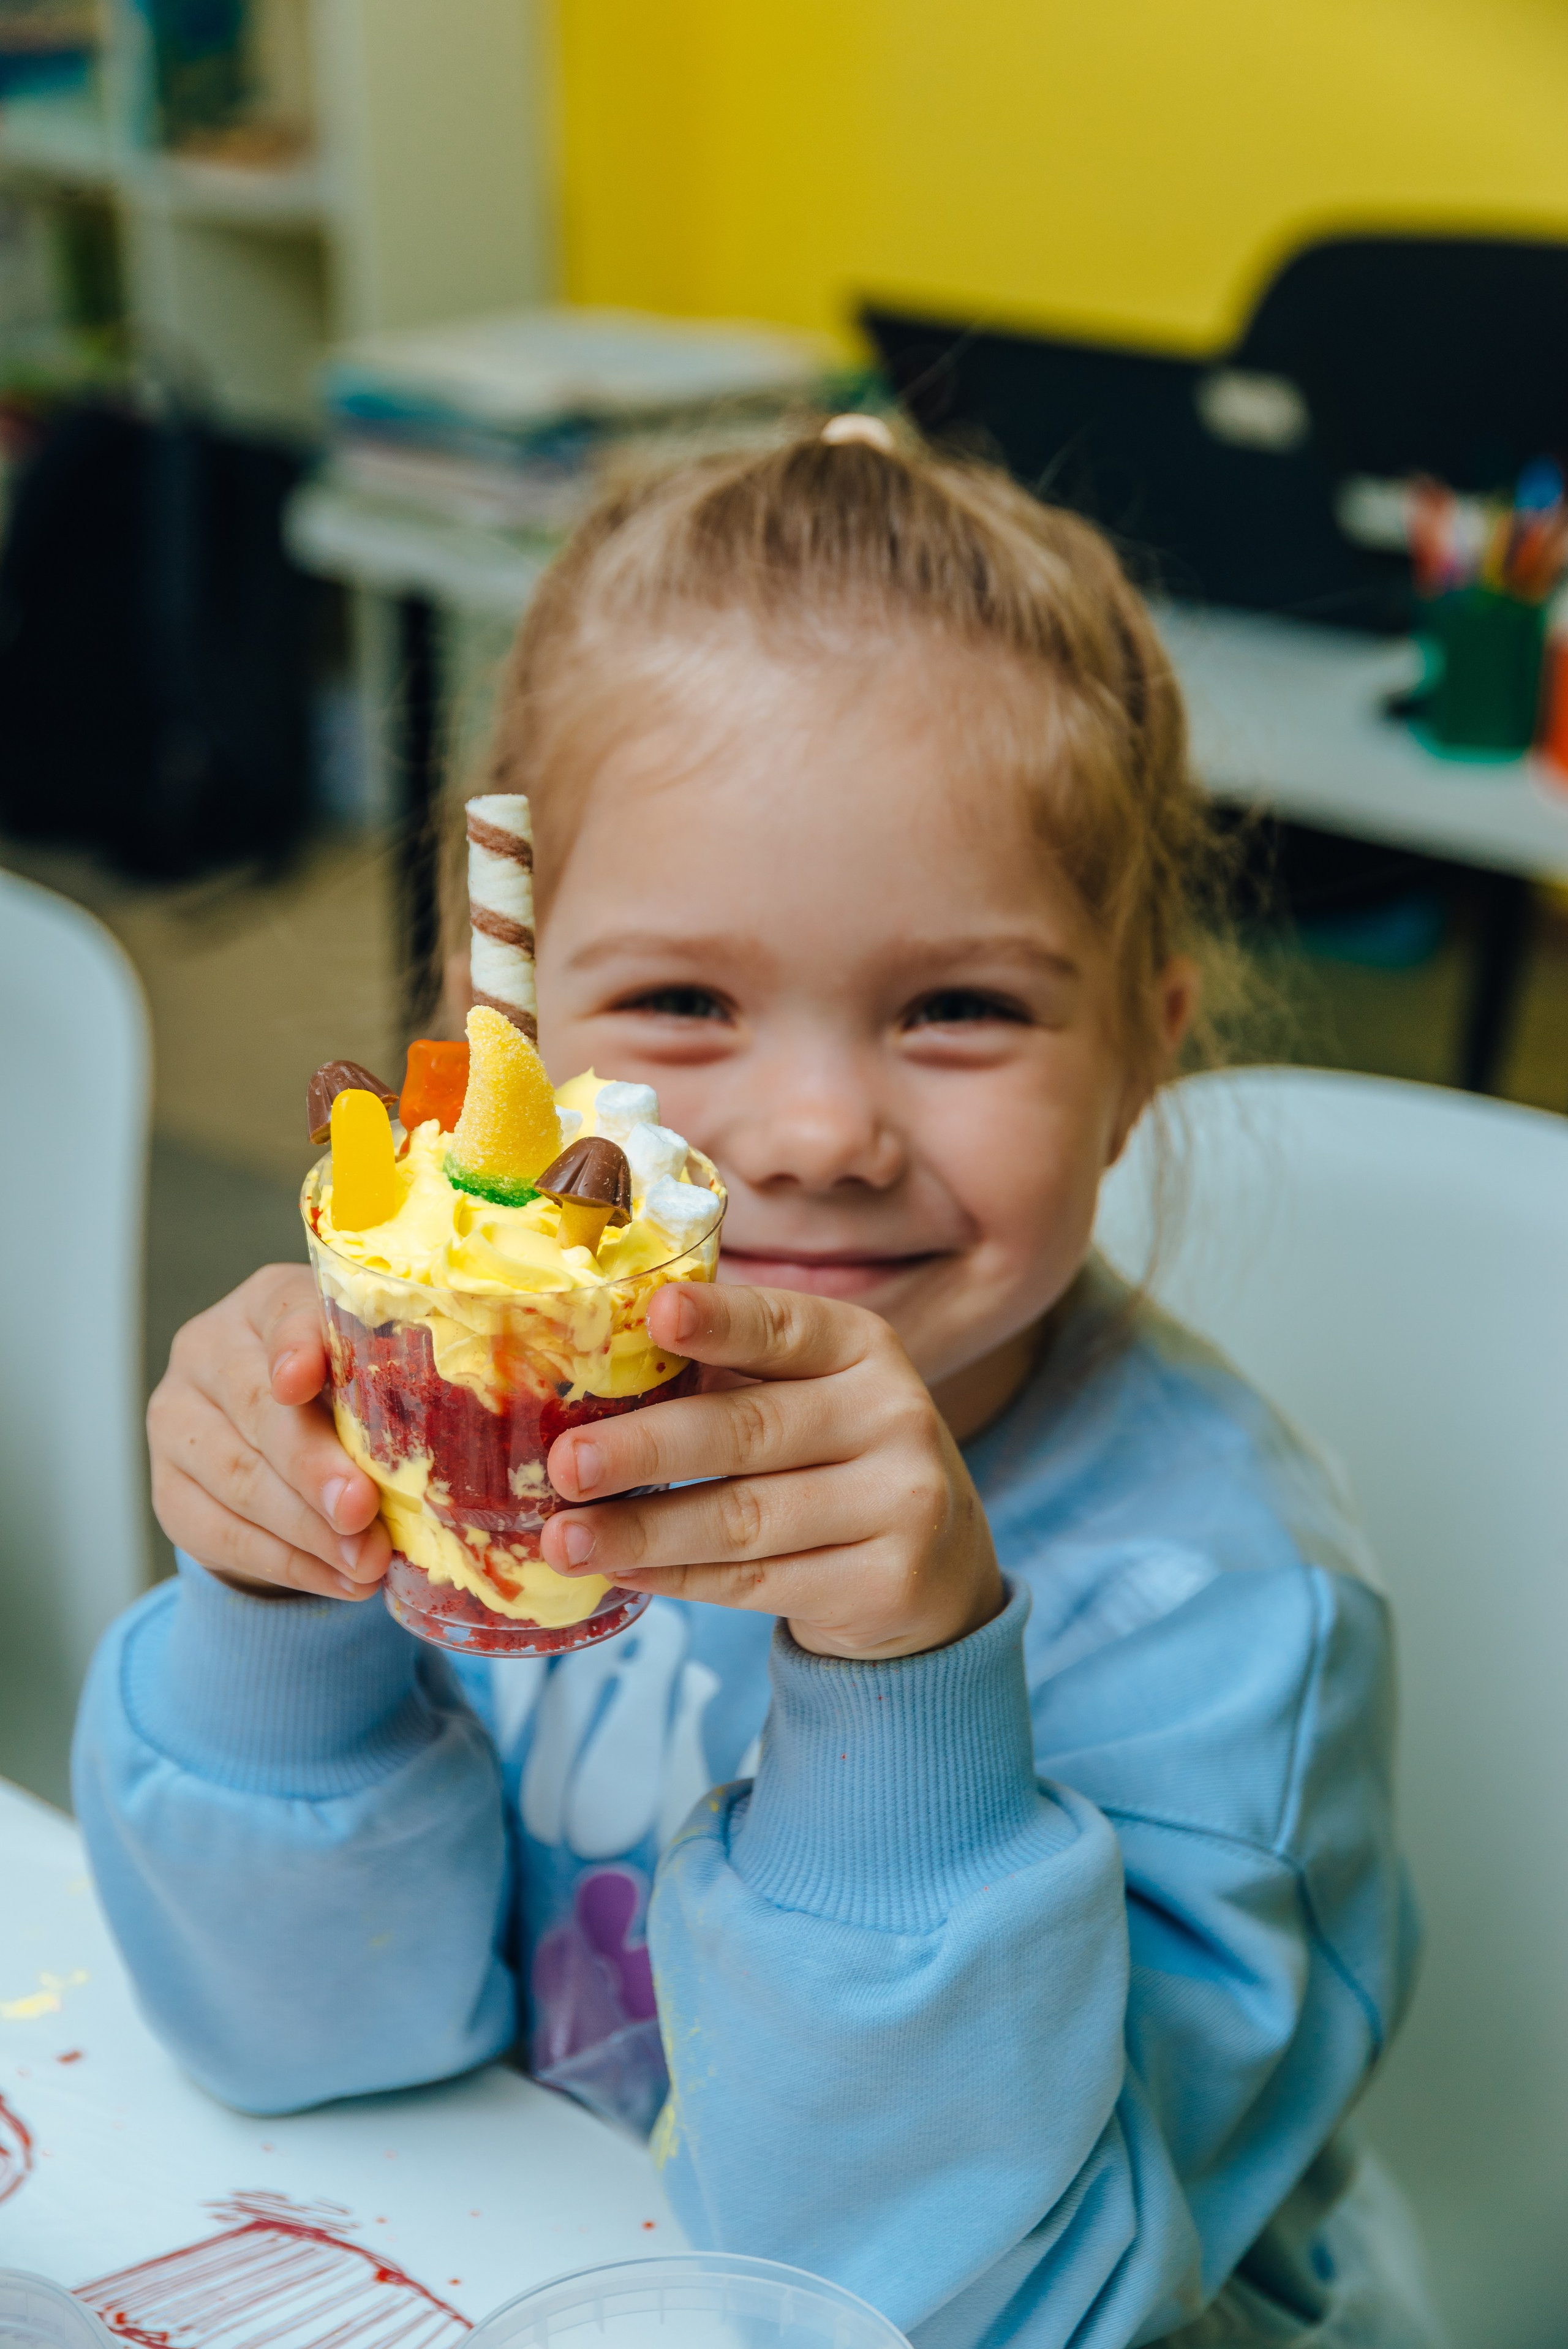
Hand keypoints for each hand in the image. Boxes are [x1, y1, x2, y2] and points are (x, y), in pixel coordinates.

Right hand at [146, 1265, 390, 1601]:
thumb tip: (445, 1455)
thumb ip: (392, 1392)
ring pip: (237, 1478)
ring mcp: (177, 1421)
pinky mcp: (169, 1490)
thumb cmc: (345, 1397)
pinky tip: (340, 1580)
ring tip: (368, 1562)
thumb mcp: (371, 1377)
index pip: (282, 1313)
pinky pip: (223, 1534)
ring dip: (309, 1530)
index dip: (296, 1347)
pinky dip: (289, 1564)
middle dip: (313, 1467)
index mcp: (268, 1303)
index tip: (302, 1381)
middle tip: (362, 1510)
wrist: (277, 1451)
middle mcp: (208, 1351)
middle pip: (256, 1408)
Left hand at [541, 1284, 1004, 1659]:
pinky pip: (759, 1582)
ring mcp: (901, 1502)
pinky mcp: (887, 1583)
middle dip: (647, 1449)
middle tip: (568, 1464)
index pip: (782, 1326)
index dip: (719, 1320)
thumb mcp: (803, 1394)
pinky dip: (680, 1579)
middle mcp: (894, 1414)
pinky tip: (623, 1571)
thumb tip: (588, 1375)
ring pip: (746, 1519)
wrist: (938, 1563)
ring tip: (564, 1539)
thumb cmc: (831, 1458)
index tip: (656, 1314)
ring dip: (643, 1531)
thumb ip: (722, 1374)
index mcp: (860, 1346)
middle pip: (750, 1431)